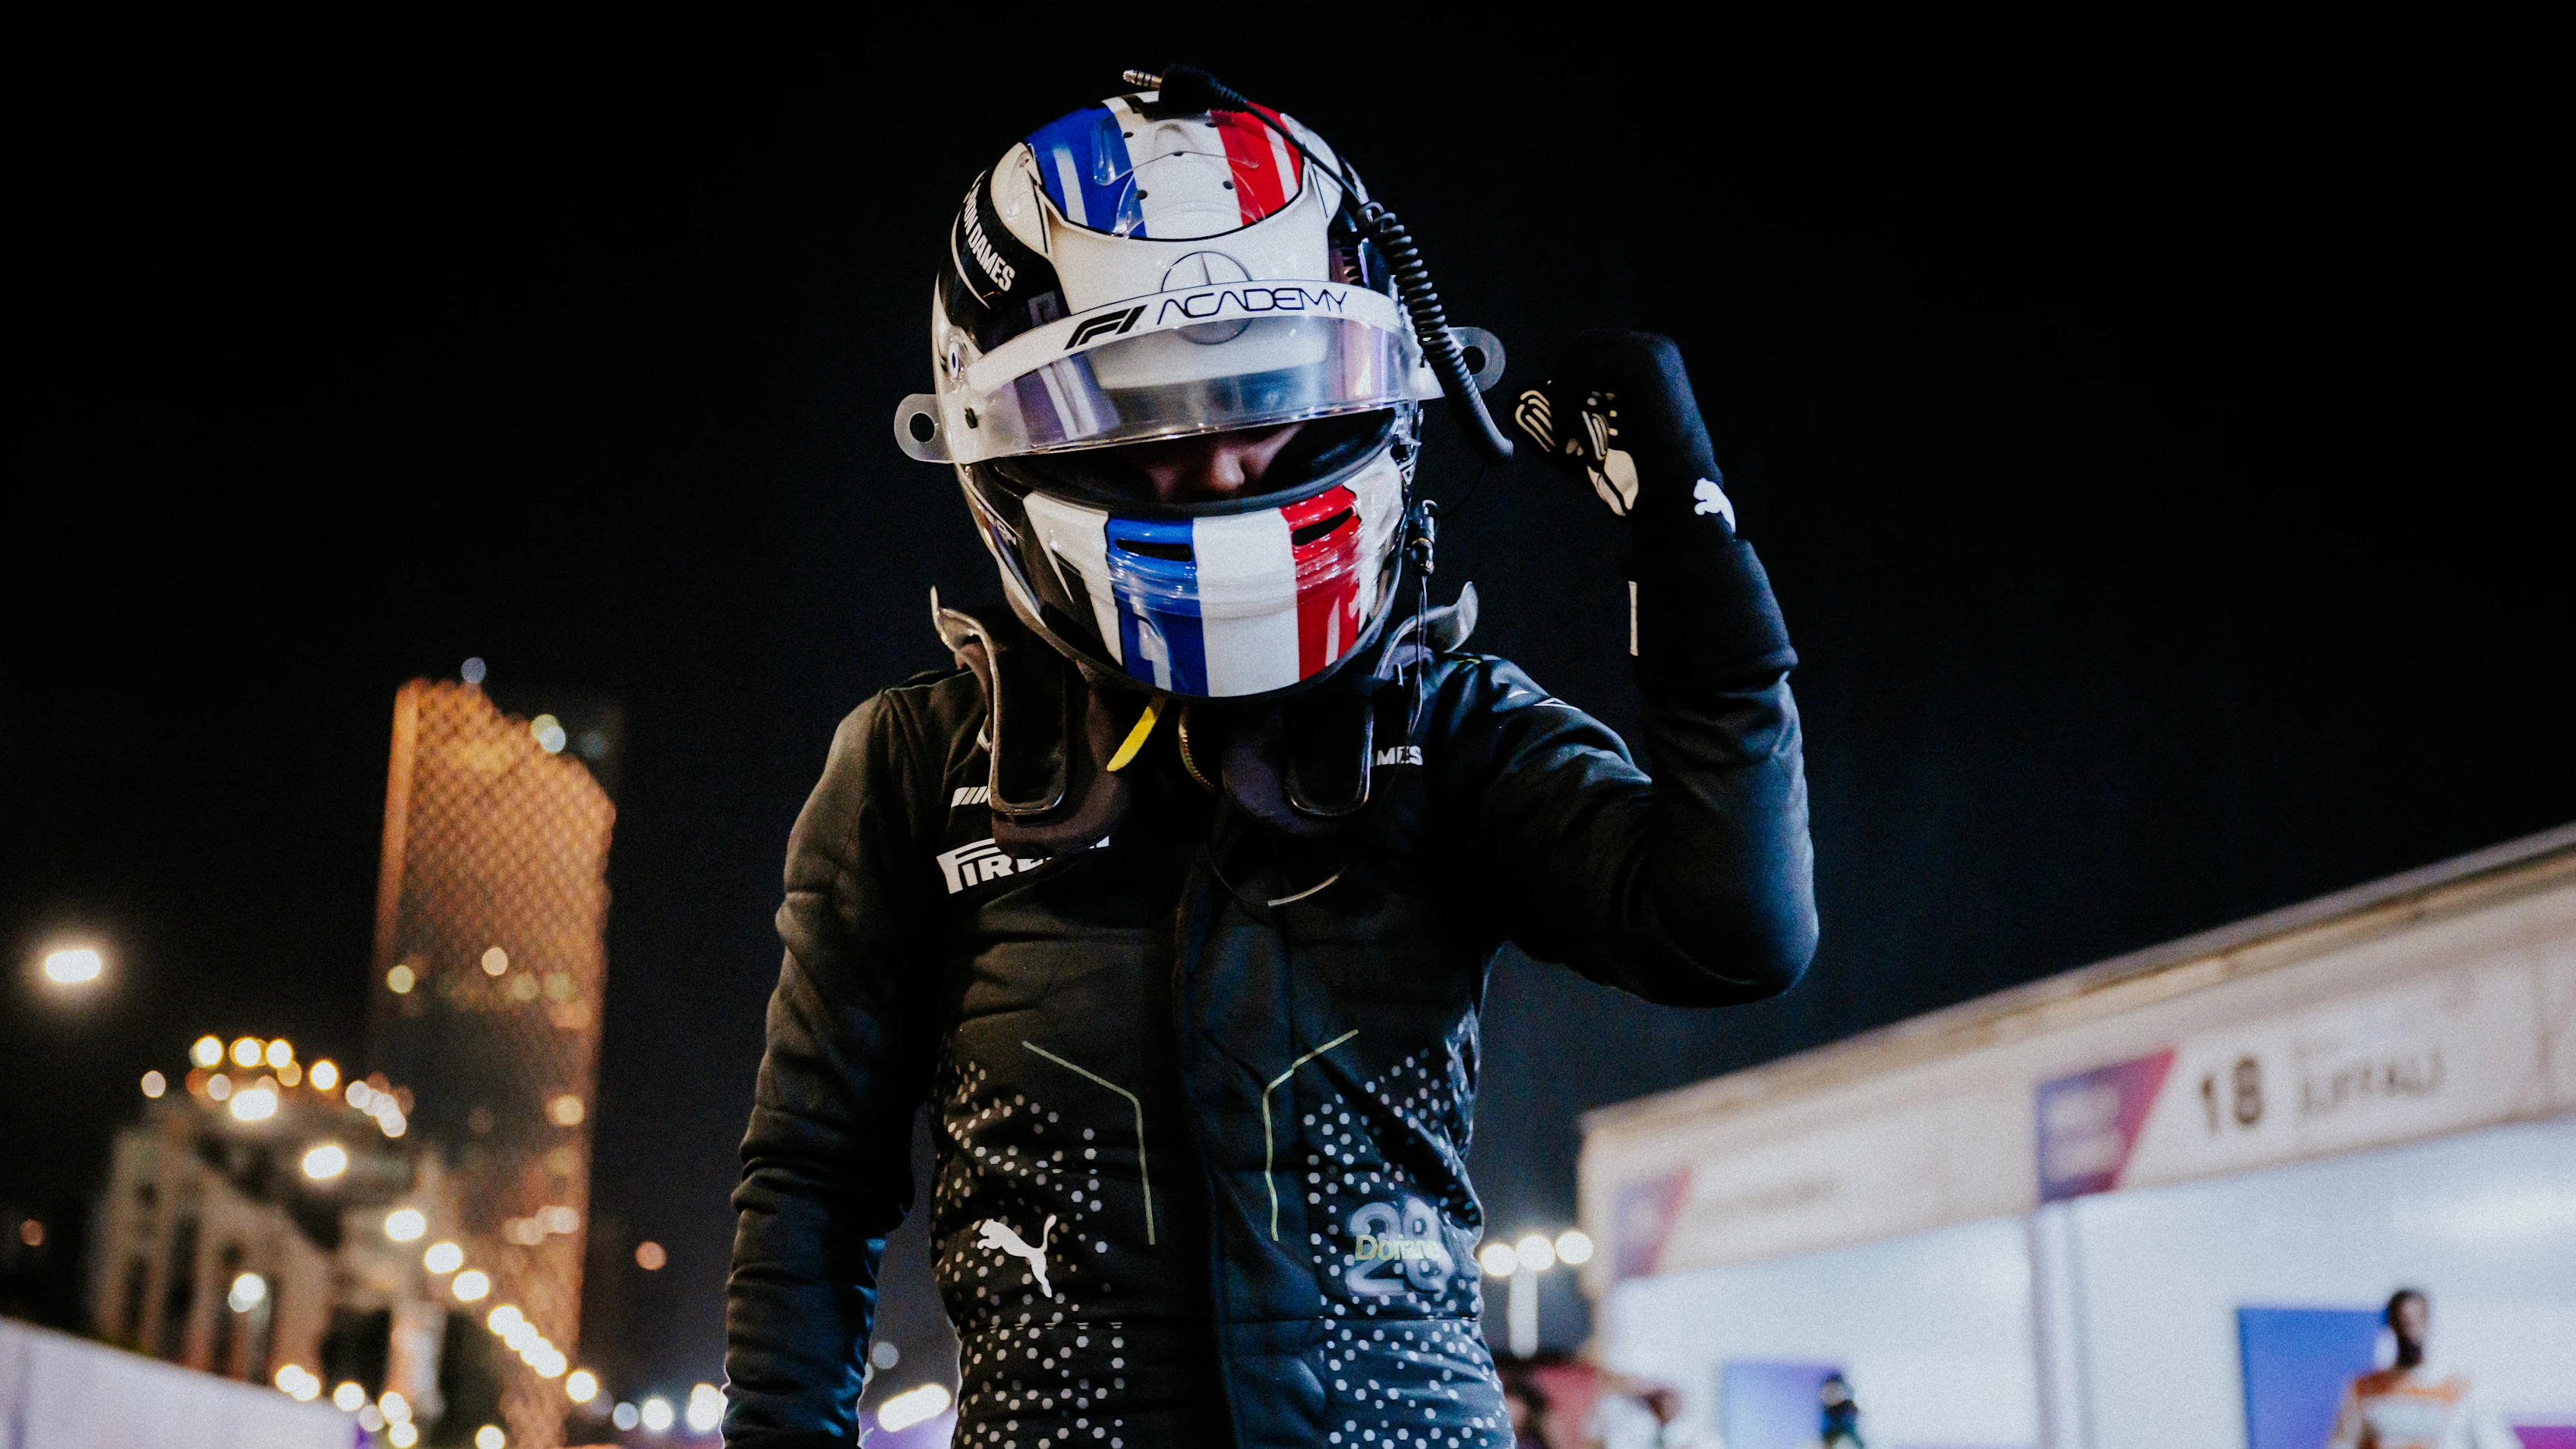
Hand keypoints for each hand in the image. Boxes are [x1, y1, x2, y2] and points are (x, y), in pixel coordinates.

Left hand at [1512, 331, 1735, 540]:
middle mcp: (1653, 346)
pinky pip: (1577, 373)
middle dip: (1560, 385)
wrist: (1676, 493)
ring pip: (1573, 358)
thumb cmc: (1640, 473)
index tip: (1564, 423)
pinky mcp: (1637, 362)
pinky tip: (1575, 439)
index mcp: (1653, 359)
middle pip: (1577, 345)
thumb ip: (1573, 409)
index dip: (1566, 381)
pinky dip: (1566, 407)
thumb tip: (1521, 394)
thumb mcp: (1604, 432)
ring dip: (1561, 400)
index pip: (1590, 349)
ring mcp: (1647, 350)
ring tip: (1569, 440)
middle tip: (1561, 430)